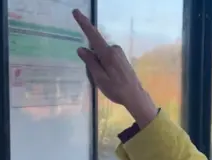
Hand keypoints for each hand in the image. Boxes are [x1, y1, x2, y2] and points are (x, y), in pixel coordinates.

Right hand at [72, 9, 157, 126]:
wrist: (135, 96)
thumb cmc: (116, 89)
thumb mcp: (99, 78)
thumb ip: (90, 62)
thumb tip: (81, 49)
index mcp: (108, 54)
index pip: (92, 35)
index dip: (83, 23)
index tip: (76, 12)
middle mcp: (114, 50)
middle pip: (95, 48)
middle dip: (91, 61)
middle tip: (96, 78)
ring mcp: (119, 53)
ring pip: (100, 55)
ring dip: (98, 65)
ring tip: (104, 81)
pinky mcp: (121, 58)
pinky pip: (106, 58)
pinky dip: (103, 66)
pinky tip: (109, 78)